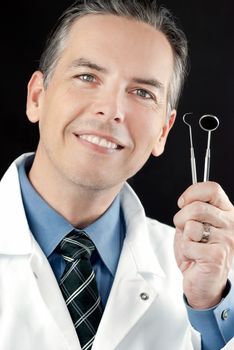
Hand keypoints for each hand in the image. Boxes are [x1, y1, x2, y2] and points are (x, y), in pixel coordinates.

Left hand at [173, 181, 233, 308]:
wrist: (204, 283)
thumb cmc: (198, 252)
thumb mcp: (195, 224)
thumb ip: (194, 210)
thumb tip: (186, 200)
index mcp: (227, 212)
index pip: (212, 189)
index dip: (192, 193)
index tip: (183, 203)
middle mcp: (231, 224)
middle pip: (197, 207)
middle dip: (181, 218)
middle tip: (183, 229)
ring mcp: (227, 240)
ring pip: (191, 226)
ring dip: (184, 237)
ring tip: (192, 245)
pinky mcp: (217, 256)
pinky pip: (188, 244)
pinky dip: (185, 251)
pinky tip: (194, 257)